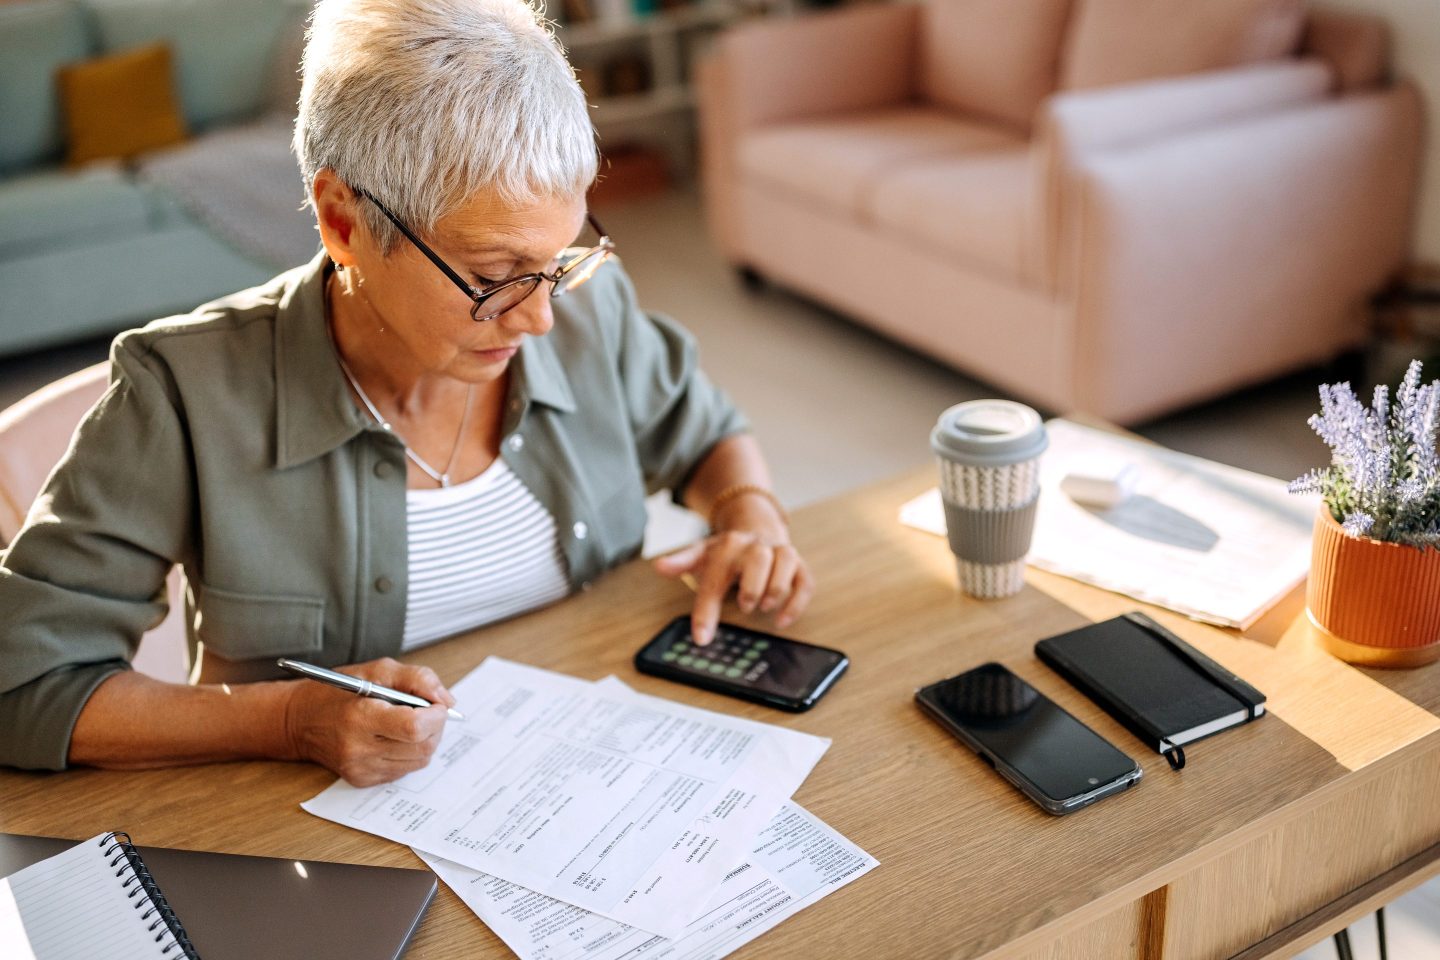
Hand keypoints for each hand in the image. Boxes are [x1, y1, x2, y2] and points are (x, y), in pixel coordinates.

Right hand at [281, 657, 456, 785]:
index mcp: (360, 717)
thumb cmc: (337, 691)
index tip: (437, 705)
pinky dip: (410, 753)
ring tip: (410, 722)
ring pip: (418, 761)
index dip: (436, 716)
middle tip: (428, 711)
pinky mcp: (362, 780)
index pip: (413, 727)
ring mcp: (360, 769)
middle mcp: (359, 749)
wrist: (298, 721)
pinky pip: (404, 770)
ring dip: (425, 740)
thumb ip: (417, 680)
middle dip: (436, 728)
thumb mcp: (377, 670)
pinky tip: (395, 737)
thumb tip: (447, 700)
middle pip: (422, 747)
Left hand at [653, 529, 814, 645]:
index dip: (706, 610)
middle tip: (745, 606)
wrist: (756, 530)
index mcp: (728, 545)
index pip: (716, 577)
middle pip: (758, 559)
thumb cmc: (727, 552)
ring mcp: (780, 553)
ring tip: (763, 608)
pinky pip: (805, 581)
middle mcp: (756, 545)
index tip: (701, 638)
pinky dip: (797, 602)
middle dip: (752, 586)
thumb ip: (681, 562)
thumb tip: (659, 566)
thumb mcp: (701, 554)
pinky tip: (782, 620)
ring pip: (786, 563)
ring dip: (775, 590)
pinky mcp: (799, 565)